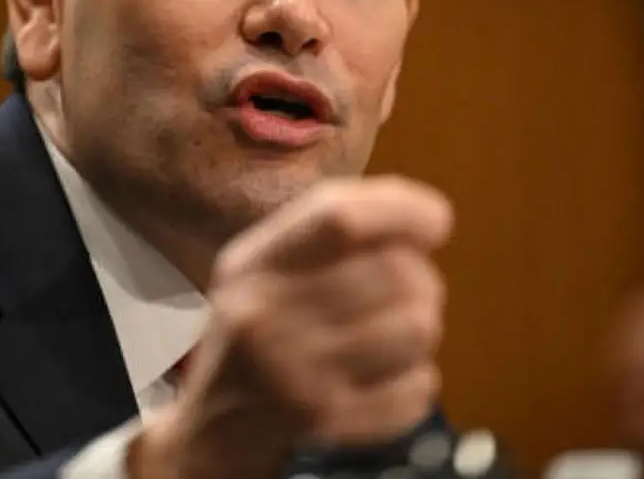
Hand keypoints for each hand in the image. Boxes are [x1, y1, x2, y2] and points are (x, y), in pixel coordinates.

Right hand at [129, 175, 452, 478]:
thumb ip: (322, 234)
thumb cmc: (251, 338)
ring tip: (398, 334)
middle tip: (413, 291)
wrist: (208, 434)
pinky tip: (389, 378)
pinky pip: (415, 390)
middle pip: (392, 272)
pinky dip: (416, 382)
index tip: (436, 221)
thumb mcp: (257, 271)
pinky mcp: (325, 423)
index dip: (401, 210)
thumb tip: (423, 217)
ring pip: (415, 328)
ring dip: (422, 328)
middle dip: (422, 278)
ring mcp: (295, 374)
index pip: (338, 217)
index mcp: (252, 265)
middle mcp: (266, 316)